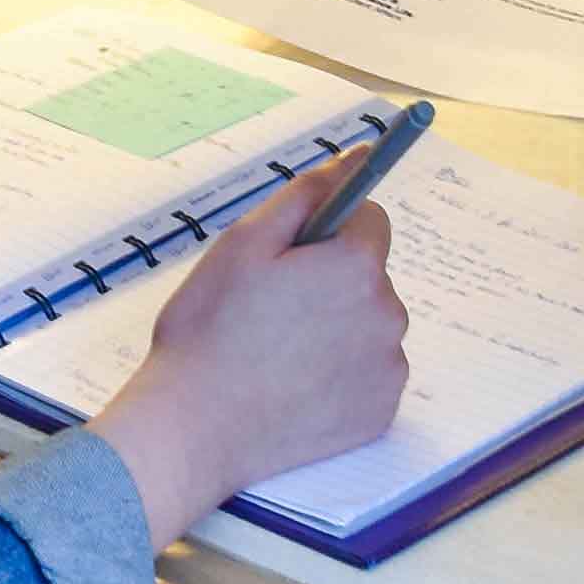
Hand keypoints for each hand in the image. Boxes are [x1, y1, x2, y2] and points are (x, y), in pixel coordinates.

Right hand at [85, 150, 412, 541]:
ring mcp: (387, 368)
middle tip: (271, 312)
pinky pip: (368, 376)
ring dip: (337, 330)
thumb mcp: (244, 242)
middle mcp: (388, 314)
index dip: (324, 234)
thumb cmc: (210, 330)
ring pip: (369, 327)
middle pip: (368, 277)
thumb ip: (305, 194)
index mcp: (357, 264)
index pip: (367, 220)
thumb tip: (353, 157)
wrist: (195, 427)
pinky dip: (340, 377)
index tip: (289, 260)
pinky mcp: (379, 413)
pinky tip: (294, 386)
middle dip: (331, 283)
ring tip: (277, 354)